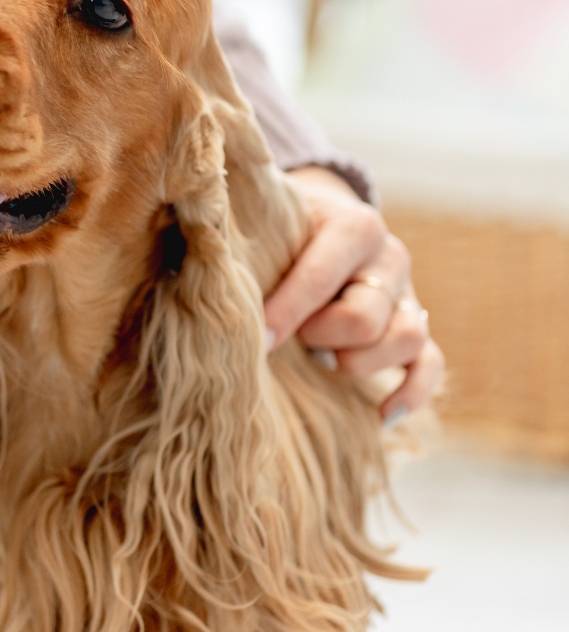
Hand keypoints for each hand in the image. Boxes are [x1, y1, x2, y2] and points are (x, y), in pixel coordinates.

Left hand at [264, 167, 443, 424]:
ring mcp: (410, 294)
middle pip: (365, 319)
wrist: (321, 216)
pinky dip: (411, 393)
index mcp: (352, 226)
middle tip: (293, 339)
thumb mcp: (269, 220)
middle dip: (321, 338)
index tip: (258, 338)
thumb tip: (201, 266)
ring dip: (358, 363)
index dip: (286, 313)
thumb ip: (246, 240)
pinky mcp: (418, 324)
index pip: (321, 278)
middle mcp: (388, 258)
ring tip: (321, 359)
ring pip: (406, 341)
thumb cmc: (281, 227)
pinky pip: (430, 364)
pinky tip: (380, 415)